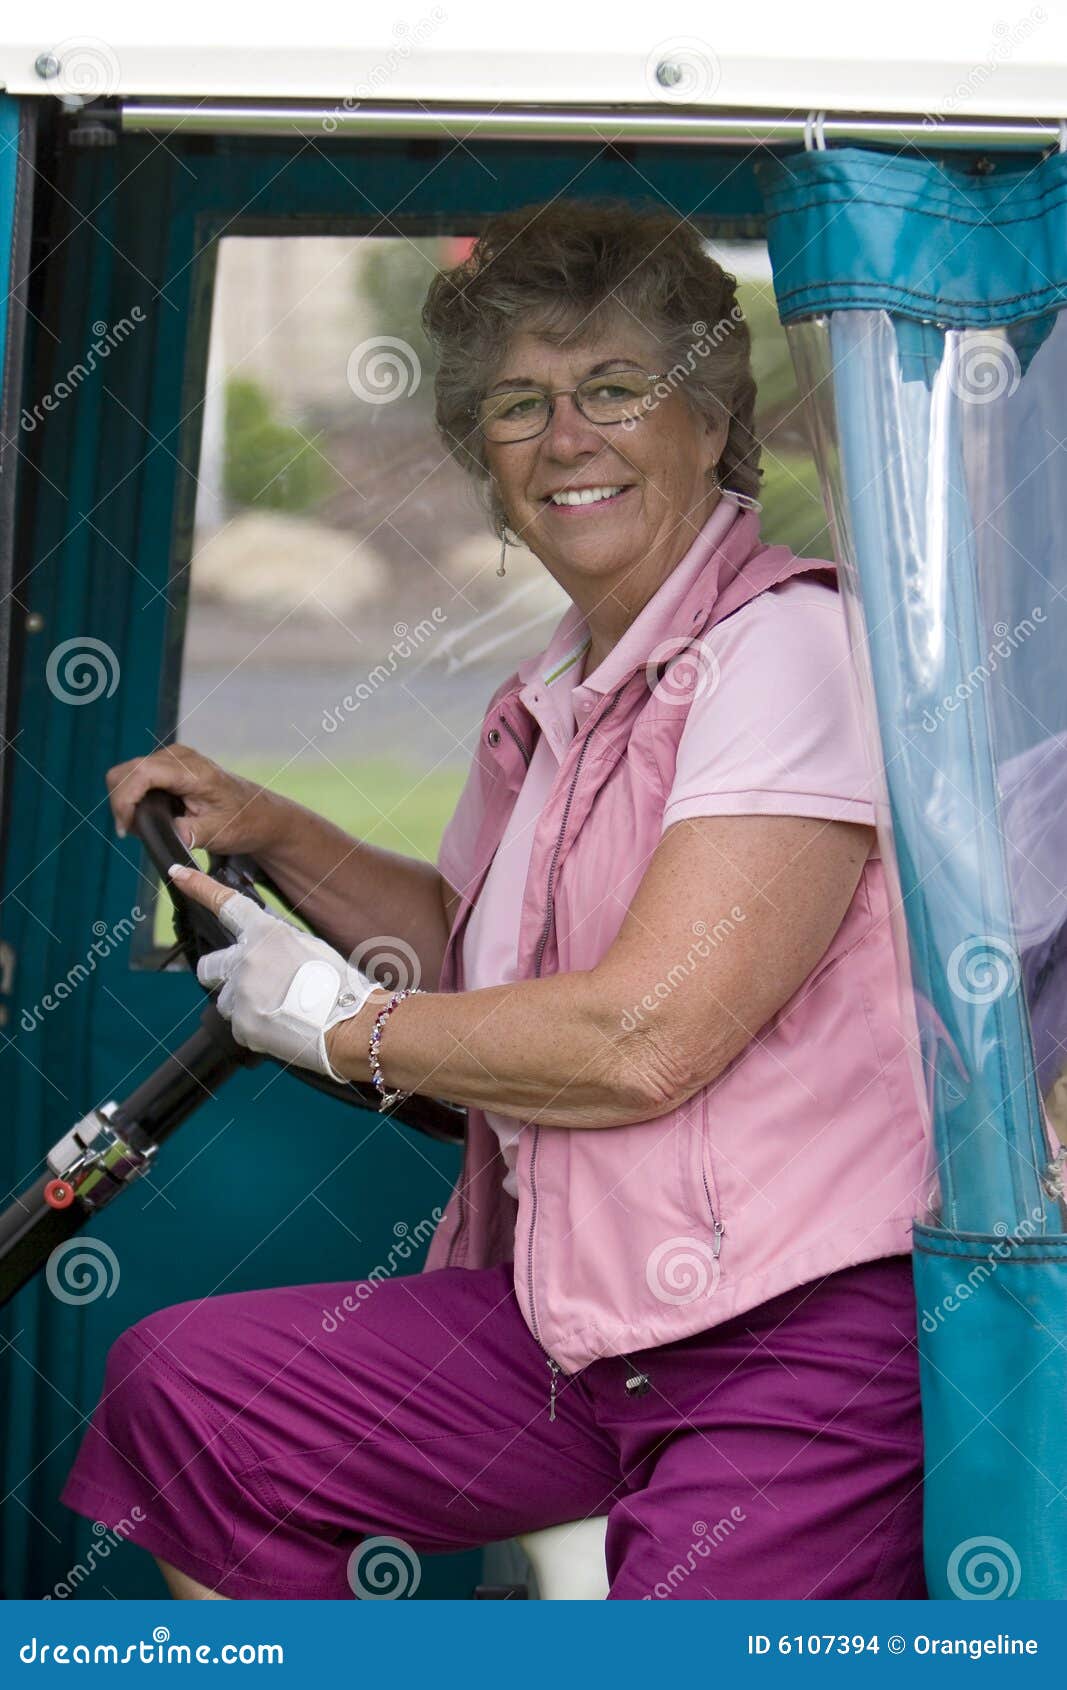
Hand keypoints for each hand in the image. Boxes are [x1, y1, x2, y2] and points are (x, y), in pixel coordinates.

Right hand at [107, 742, 283, 854]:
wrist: (260, 814)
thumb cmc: (243, 822)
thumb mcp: (216, 833)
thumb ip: (186, 833)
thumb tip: (160, 835)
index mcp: (192, 770)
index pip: (141, 773)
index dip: (124, 800)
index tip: (127, 828)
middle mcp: (178, 757)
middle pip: (125, 771)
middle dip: (121, 803)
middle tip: (133, 832)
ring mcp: (172, 758)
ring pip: (127, 774)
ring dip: (127, 802)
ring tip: (143, 827)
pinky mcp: (169, 766)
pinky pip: (137, 777)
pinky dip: (134, 798)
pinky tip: (150, 817)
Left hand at [168, 863, 383, 1078]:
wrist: (350, 1025)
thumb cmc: (342, 985)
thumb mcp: (312, 947)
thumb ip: (279, 942)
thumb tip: (265, 948)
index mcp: (266, 934)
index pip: (227, 904)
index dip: (200, 887)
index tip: (178, 875)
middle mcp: (246, 960)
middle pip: (210, 964)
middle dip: (222, 972)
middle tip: (250, 984)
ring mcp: (240, 994)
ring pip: (224, 999)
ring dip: (242, 1003)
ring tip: (278, 1010)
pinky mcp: (242, 1025)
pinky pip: (239, 1026)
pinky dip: (256, 1027)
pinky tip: (282, 1026)